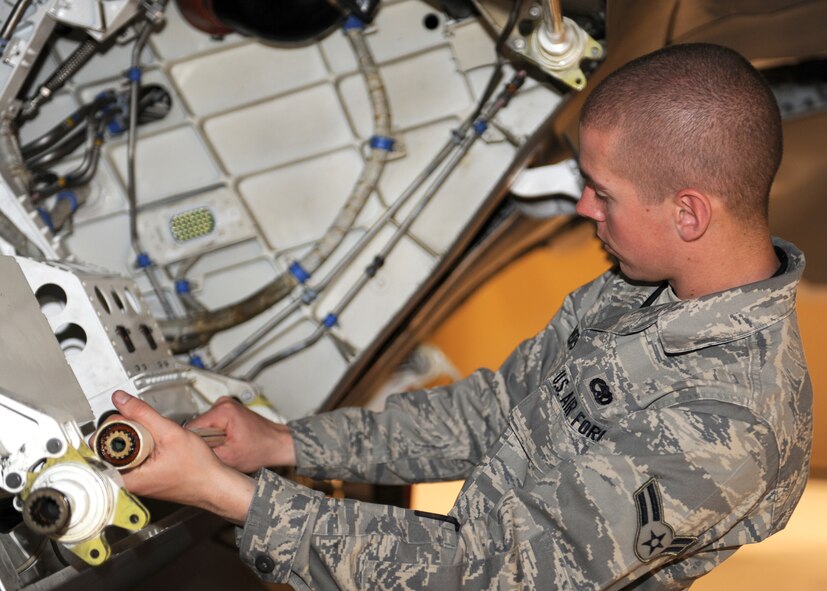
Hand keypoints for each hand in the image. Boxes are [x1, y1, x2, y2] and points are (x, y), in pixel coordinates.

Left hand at [111, 390, 254, 523]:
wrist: (215, 484)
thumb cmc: (198, 469)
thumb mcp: (170, 433)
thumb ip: (143, 413)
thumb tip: (121, 400)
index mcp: (127, 478)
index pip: (101, 447)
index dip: (112, 427)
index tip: (126, 417)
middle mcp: (129, 483)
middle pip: (111, 448)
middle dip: (125, 431)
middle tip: (144, 425)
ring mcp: (138, 482)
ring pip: (124, 452)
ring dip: (136, 438)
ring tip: (155, 435)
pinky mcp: (147, 479)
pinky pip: (136, 459)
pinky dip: (145, 447)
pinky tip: (160, 444)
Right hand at [185, 397, 295, 472]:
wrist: (277, 444)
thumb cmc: (261, 449)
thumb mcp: (229, 457)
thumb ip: (205, 454)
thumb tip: (187, 452)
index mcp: (223, 410)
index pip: (193, 427)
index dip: (194, 444)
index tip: (198, 454)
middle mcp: (223, 403)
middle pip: (198, 426)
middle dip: (203, 442)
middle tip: (215, 453)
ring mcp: (226, 406)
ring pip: (204, 427)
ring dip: (209, 440)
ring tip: (224, 448)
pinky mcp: (228, 412)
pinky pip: (212, 426)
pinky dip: (216, 436)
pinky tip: (226, 443)